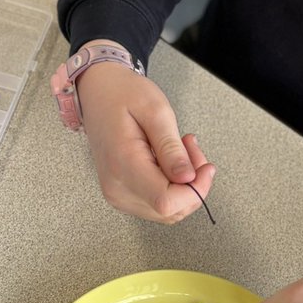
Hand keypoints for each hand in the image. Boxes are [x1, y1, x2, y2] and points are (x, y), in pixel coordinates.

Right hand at [74, 40, 215, 223]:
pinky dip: (173, 186)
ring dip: (185, 185)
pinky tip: (171, 161)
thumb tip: (188, 179)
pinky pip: (156, 202)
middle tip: (192, 149)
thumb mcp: (156, 111)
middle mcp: (117, 186)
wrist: (97, 92)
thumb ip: (171, 148)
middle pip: (169, 210)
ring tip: (182, 150)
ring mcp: (118, 193)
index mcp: (123, 164)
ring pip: (167, 210)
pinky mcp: (122, 193)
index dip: (194, 191)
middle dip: (193, 184)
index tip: (205, 168)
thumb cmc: (121, 95)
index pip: (166, 202)